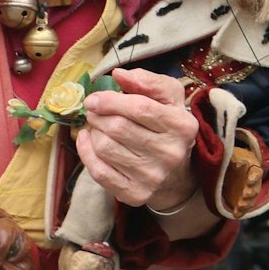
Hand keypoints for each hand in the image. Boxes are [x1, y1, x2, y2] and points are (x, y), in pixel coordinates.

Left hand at [76, 67, 197, 210]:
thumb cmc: (168, 127)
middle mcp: (171, 153)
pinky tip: (88, 141)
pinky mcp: (136, 194)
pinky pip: (99, 172)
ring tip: (98, 127)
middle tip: (94, 111)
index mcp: (182, 126)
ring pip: (105, 148)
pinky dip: (86, 153)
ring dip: (94, 133)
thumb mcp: (169, 98)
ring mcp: (153, 177)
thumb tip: (118, 75)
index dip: (111, 101)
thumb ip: (148, 81)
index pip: (140, 108)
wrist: (177, 176)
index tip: (93, 98)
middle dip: (98, 116)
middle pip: (119, 128)